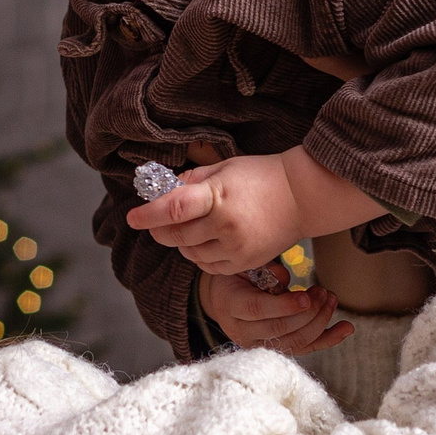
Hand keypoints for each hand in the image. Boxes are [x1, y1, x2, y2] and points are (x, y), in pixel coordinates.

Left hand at [124, 152, 309, 274]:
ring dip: (180, 242)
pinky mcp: (245, 264)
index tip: (132, 217)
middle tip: (154, 221)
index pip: (173, 209)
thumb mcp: (224, 168)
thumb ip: (191, 181)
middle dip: (159, 229)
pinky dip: (199, 255)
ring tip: (190, 226)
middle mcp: (226, 226)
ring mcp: (236, 248)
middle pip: (176, 235)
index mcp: (218, 197)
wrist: (303, 197)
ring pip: (189, 254)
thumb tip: (162, 192)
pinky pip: (208, 266)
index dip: (148, 214)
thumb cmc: (261, 176)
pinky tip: (206, 240)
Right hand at [200, 271, 353, 354]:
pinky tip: (346, 328)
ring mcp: (258, 345)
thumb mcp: (244, 266)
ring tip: (331, 299)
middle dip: (307, 312)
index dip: (284, 306)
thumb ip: (263, 270)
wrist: (224, 299)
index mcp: (231, 306)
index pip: (257, 310)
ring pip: (294, 342)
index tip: (307, 297)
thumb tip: (283, 279)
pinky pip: (304, 349)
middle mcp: (242, 332)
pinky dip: (328, 339)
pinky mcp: (275, 350)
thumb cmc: (238, 276)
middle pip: (279, 329)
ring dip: (319, 322)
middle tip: (323, 292)